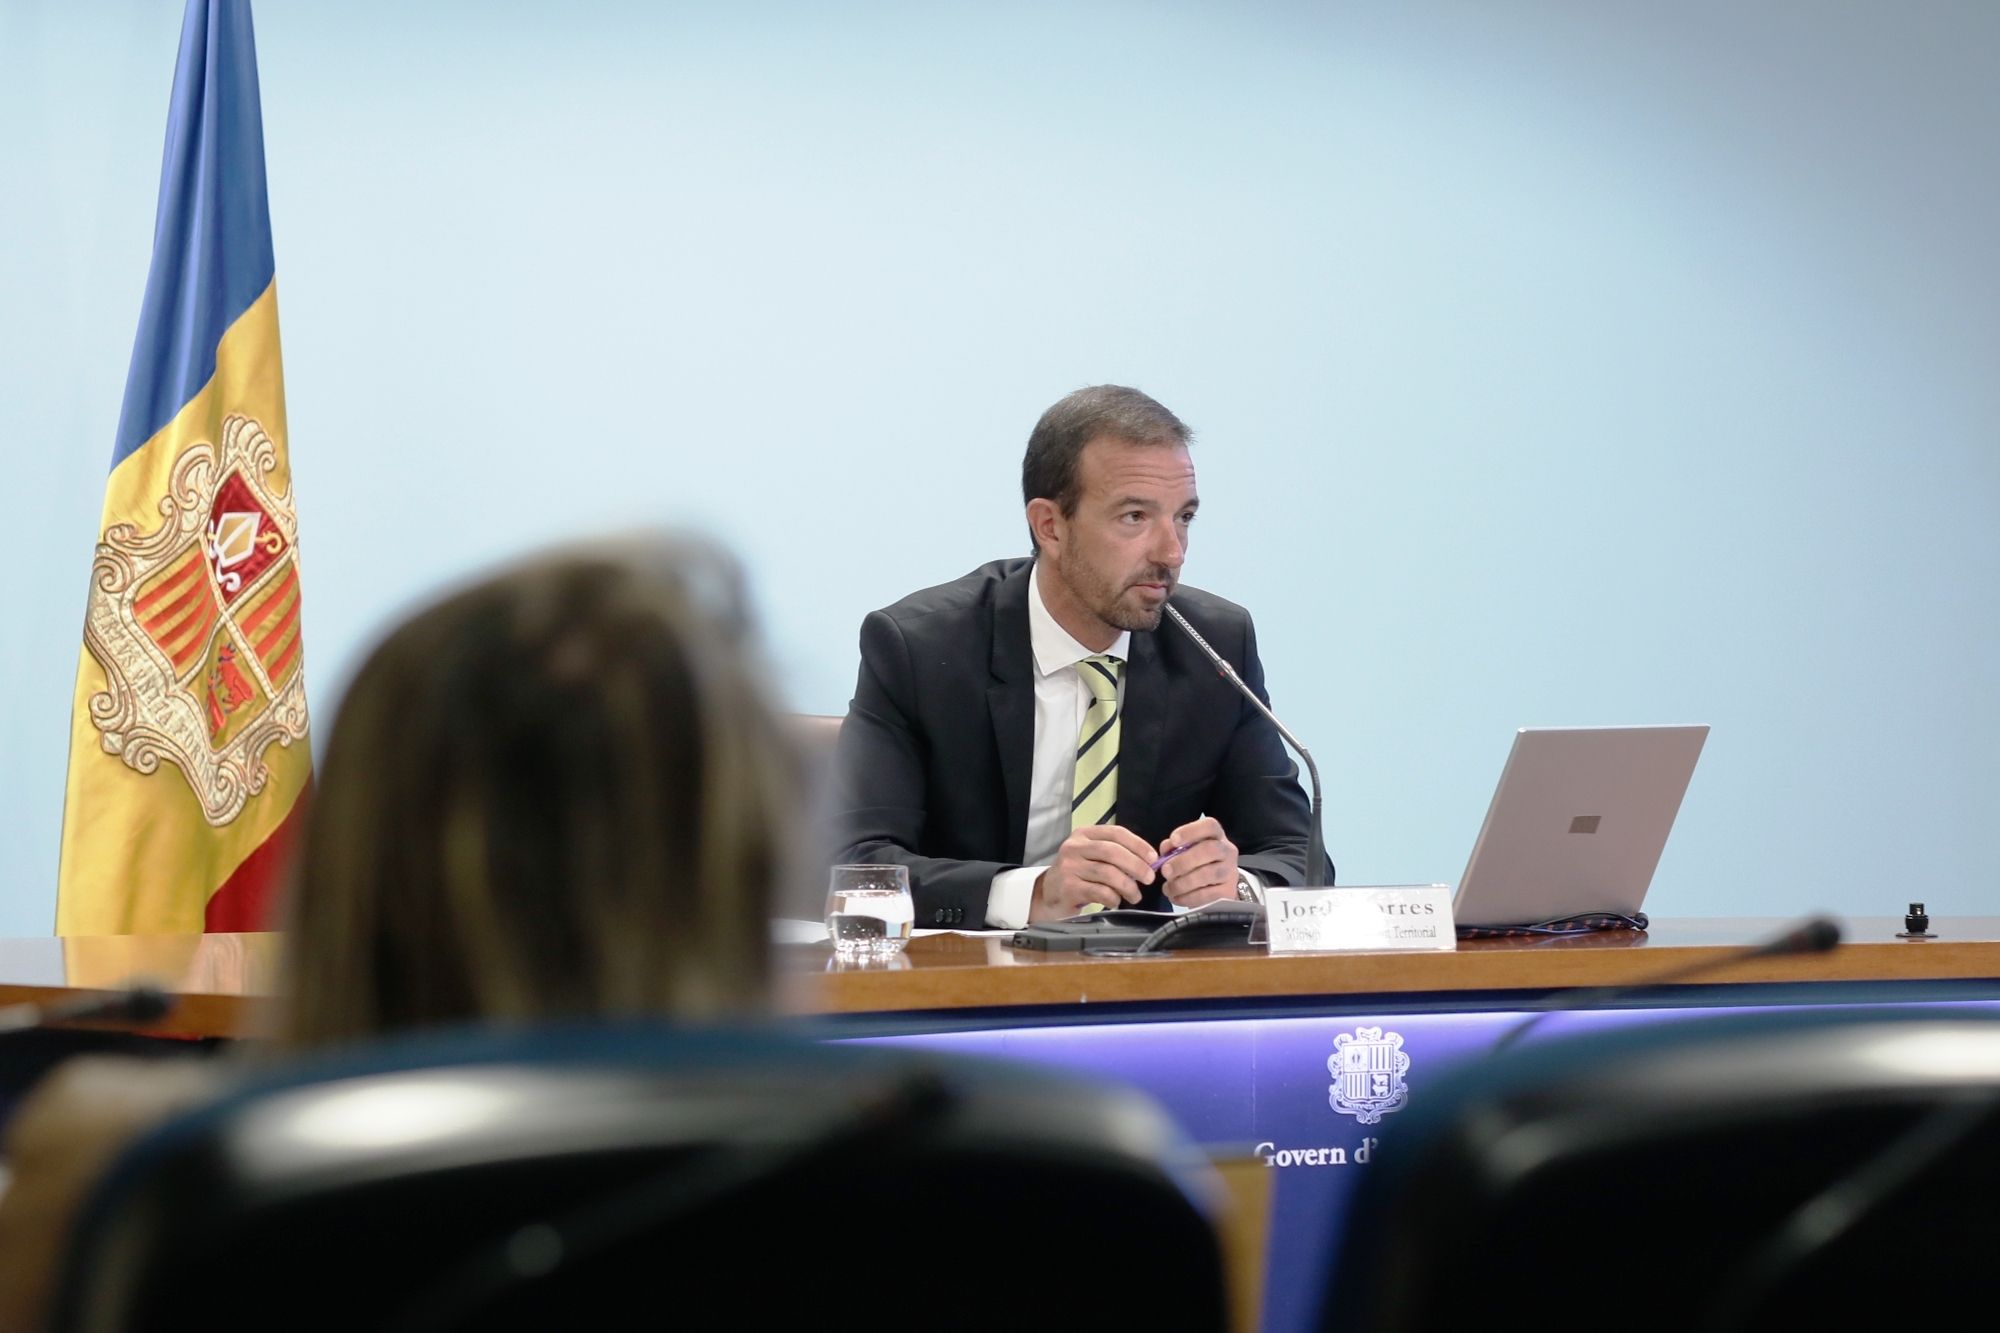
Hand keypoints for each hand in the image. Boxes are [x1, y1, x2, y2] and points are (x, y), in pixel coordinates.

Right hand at [1030, 824, 1157, 921]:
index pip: (1116, 833)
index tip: (1153, 858)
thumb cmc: (1077, 874)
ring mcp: (1070, 867)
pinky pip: (1100, 892)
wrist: (1048, 893)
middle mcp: (1074, 847)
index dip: (1138, 844)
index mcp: (1084, 834)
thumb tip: (1148, 862)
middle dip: (1136, 865)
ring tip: (1135, 896)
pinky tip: (1116, 901)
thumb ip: (1115, 854)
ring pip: (1108, 873)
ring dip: (1128, 886)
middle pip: (1113, 852)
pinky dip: (1113, 898)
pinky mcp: (1069, 887)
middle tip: (1148, 878)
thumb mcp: (1091, 856)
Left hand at [1156, 817, 1240, 909]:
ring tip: (1168, 888)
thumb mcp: (1188, 849)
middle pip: (1210, 850)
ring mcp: (1230, 871)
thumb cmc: (1199, 861)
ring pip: (1208, 874)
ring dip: (1183, 883)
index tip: (1174, 840)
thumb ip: (1174, 846)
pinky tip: (1176, 897)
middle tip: (1165, 871)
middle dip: (1184, 861)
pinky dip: (1188, 897)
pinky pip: (1207, 895)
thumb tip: (1166, 848)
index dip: (1191, 831)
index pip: (1209, 826)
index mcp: (1216, 835)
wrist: (1220, 883)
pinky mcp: (1228, 891)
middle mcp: (1227, 850)